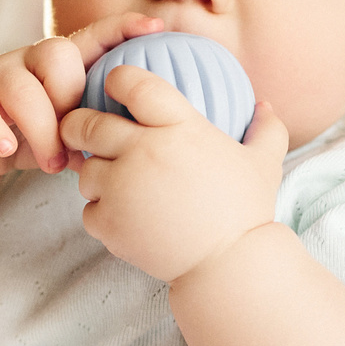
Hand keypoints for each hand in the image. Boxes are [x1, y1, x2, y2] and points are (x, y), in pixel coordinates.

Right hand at [0, 13, 165, 180]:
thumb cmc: (26, 131)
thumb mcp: (65, 124)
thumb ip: (92, 122)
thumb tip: (133, 142)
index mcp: (59, 64)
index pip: (93, 36)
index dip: (122, 27)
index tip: (155, 29)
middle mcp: (28, 61)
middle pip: (57, 54)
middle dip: (70, 98)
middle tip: (75, 144)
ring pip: (21, 88)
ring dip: (41, 131)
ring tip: (51, 165)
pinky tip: (6, 150)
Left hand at [60, 67, 289, 282]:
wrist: (229, 265)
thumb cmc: (247, 211)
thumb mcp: (265, 164)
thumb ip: (266, 129)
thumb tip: (265, 105)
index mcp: (179, 127)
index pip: (134, 84)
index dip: (118, 80)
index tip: (114, 84)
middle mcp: (144, 151)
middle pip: (89, 124)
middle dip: (78, 124)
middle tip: (79, 128)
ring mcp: (122, 187)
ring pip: (86, 169)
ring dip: (95, 174)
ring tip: (114, 184)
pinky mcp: (109, 222)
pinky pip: (89, 209)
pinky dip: (102, 214)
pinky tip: (124, 218)